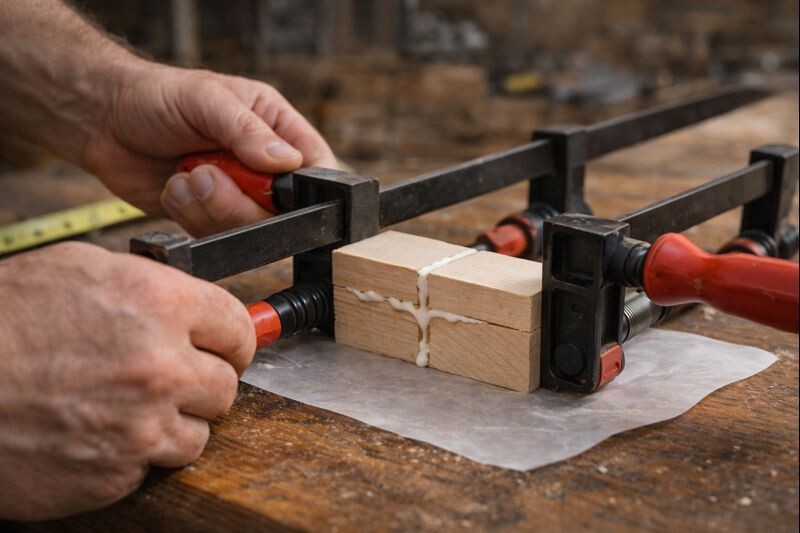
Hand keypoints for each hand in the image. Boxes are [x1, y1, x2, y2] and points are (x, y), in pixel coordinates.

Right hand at [0, 242, 254, 519]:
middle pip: (226, 385)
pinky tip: (97, 432)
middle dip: (200, 381)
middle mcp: (161, 367)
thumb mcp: (79, 271)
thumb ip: (150, 286)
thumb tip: (194, 305)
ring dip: (170, 423)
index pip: (239, 328)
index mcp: (159, 305)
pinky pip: (152, 466)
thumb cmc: (1, 323)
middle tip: (166, 377)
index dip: (232, 338)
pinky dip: (133, 454)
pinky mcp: (117, 473)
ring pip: (197, 433)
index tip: (225, 346)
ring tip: (122, 406)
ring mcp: (141, 426)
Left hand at [81, 61, 336, 235]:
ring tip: (186, 174)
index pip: (315, 168)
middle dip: (240, 201)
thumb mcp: (207, 100)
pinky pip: (213, 235)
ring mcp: (236, 194)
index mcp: (276, 129)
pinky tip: (176, 187)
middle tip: (207, 173)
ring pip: (246, 229)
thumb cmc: (157, 96)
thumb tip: (287, 161)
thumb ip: (248, 131)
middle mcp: (262, 166)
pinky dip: (189, 214)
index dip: (304, 189)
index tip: (273, 188)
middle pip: (282, 212)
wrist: (103, 119)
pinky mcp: (208, 216)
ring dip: (209, 207)